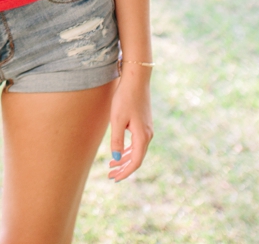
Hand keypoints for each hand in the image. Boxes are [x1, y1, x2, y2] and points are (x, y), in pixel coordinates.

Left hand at [107, 65, 152, 180]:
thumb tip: (116, 159)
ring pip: (137, 151)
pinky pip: (137, 143)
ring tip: (112, 166)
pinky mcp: (144, 123)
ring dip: (125, 159)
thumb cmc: (125, 98)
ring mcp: (147, 129)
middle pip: (137, 158)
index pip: (135, 162)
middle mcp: (148, 135)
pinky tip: (120, 152)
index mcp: (142, 136)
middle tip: (110, 175)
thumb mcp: (117, 119)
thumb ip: (116, 140)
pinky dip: (128, 150)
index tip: (114, 179)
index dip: (125, 172)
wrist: (136, 80)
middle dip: (124, 168)